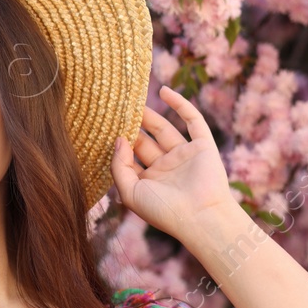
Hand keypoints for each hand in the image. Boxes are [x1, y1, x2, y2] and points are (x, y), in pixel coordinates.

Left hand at [110, 85, 238, 243]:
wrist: (200, 217)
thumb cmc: (163, 210)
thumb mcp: (130, 192)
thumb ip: (119, 166)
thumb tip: (119, 139)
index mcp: (149, 181)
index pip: (130, 158)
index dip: (119, 142)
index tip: (105, 126)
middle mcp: (166, 168)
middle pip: (145, 141)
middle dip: (132, 126)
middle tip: (116, 107)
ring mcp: (185, 156)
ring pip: (164, 129)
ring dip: (149, 114)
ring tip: (133, 98)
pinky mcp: (203, 146)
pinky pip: (192, 120)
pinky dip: (180, 104)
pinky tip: (163, 90)